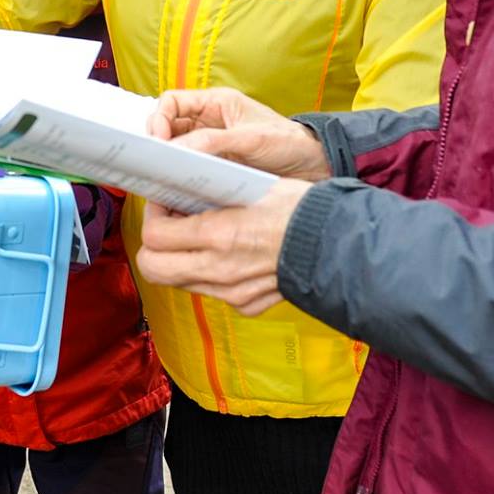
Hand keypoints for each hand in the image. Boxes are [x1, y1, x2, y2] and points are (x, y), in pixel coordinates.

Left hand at [133, 179, 311, 315]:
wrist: (340, 245)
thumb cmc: (300, 210)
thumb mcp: (251, 188)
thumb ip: (212, 196)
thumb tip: (182, 192)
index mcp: (220, 235)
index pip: (155, 236)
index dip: (153, 216)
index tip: (164, 202)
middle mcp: (220, 269)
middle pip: (153, 268)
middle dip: (154, 245)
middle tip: (169, 223)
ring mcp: (232, 292)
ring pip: (179, 281)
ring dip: (179, 259)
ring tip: (198, 235)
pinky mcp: (246, 304)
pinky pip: (211, 290)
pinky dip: (209, 272)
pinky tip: (227, 253)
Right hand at [147, 88, 330, 182]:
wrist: (313, 167)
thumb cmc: (288, 143)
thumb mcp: (250, 139)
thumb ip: (213, 142)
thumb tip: (176, 150)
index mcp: (214, 104)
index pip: (171, 103)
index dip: (158, 119)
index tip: (157, 142)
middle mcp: (208, 123)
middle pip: (167, 128)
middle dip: (158, 144)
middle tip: (156, 165)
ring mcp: (210, 147)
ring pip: (175, 152)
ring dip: (168, 165)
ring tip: (164, 182)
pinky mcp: (215, 169)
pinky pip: (189, 173)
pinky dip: (181, 181)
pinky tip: (181, 193)